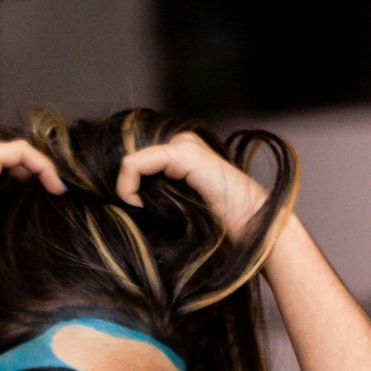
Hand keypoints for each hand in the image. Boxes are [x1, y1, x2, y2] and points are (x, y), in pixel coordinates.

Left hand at [116, 131, 266, 240]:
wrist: (251, 226)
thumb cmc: (217, 226)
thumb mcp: (175, 209)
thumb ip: (152, 197)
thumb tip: (119, 203)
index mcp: (178, 155)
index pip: (135, 163)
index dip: (123, 188)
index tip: (128, 212)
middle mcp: (180, 143)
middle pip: (130, 162)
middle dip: (123, 188)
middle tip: (133, 212)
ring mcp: (182, 145)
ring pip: (129, 163)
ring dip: (126, 191)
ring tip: (140, 212)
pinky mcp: (182, 153)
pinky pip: (133, 165)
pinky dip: (128, 188)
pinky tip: (140, 206)